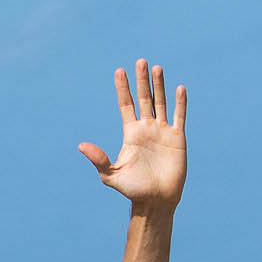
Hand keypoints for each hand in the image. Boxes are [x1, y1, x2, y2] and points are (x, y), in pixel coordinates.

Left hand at [78, 60, 185, 210]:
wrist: (156, 200)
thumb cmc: (133, 190)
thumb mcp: (111, 175)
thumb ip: (98, 159)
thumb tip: (81, 145)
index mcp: (131, 134)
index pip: (125, 105)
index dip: (122, 88)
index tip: (119, 71)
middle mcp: (146, 128)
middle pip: (143, 98)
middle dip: (141, 80)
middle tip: (140, 61)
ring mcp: (162, 131)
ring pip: (161, 102)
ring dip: (159, 85)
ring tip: (156, 68)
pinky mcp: (177, 137)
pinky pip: (180, 116)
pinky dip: (180, 103)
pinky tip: (179, 89)